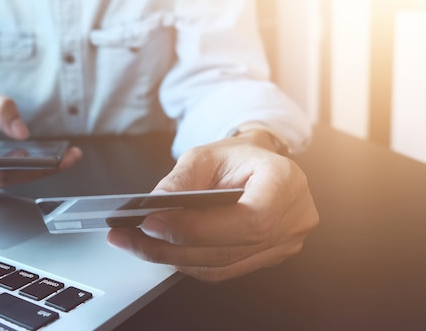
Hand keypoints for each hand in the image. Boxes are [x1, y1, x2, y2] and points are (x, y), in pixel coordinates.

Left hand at [107, 134, 318, 282]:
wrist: (256, 164)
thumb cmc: (235, 156)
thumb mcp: (205, 155)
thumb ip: (179, 181)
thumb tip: (153, 208)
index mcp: (285, 181)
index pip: (248, 218)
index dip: (199, 228)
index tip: (154, 223)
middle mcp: (294, 216)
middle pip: (232, 248)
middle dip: (175, 247)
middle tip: (132, 237)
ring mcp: (286, 242)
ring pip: (224, 265)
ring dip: (175, 259)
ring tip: (137, 244)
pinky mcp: (269, 257)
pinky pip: (225, 270)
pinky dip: (190, 263)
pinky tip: (163, 251)